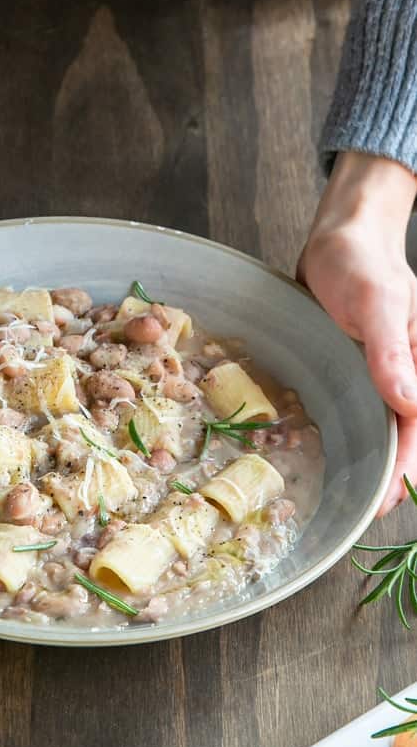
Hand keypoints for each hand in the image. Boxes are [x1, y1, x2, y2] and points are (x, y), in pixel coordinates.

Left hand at [298, 151, 416, 514]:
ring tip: (354, 491)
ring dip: (374, 457)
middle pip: (404, 434)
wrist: (339, 237)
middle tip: (367, 509)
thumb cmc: (361, 262)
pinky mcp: (355, 365)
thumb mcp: (377, 303)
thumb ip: (391, 351)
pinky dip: (354, 429)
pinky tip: (338, 446)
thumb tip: (408, 402)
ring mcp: (378, 370)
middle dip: (390, 473)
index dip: (404, 468)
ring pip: (383, 424)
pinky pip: (359, 404)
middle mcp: (404, 372)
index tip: (387, 500)